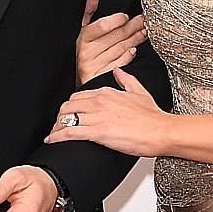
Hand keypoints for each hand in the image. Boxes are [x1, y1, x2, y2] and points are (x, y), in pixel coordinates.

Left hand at [47, 68, 171, 156]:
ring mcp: (97, 116)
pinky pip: (69, 132)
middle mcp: (99, 101)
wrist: (160, 131)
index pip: (78, 96)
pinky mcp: (97, 132)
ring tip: (54, 135)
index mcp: (107, 92)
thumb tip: (118, 71)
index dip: (71, 106)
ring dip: (57, 127)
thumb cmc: (153, 116)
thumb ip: (126, 80)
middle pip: (68, 106)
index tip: (69, 114)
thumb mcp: (140, 92)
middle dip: (61, 116)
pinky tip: (52, 140)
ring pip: (65, 118)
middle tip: (59, 126)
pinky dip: (57, 136)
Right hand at [76, 0, 145, 85]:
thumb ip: (89, 12)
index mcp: (83, 38)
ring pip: (120, 48)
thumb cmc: (85, 50)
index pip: (102, 26)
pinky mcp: (102, 76)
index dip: (115, 20)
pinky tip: (134, 49)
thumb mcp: (84, 30)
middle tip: (144, 20)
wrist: (81, 80)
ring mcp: (94, 65)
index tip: (126, 16)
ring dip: (135, 39)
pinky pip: (119, 63)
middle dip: (132, 27)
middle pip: (115, 36)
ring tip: (144, 31)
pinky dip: (128, 55)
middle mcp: (87, 52)